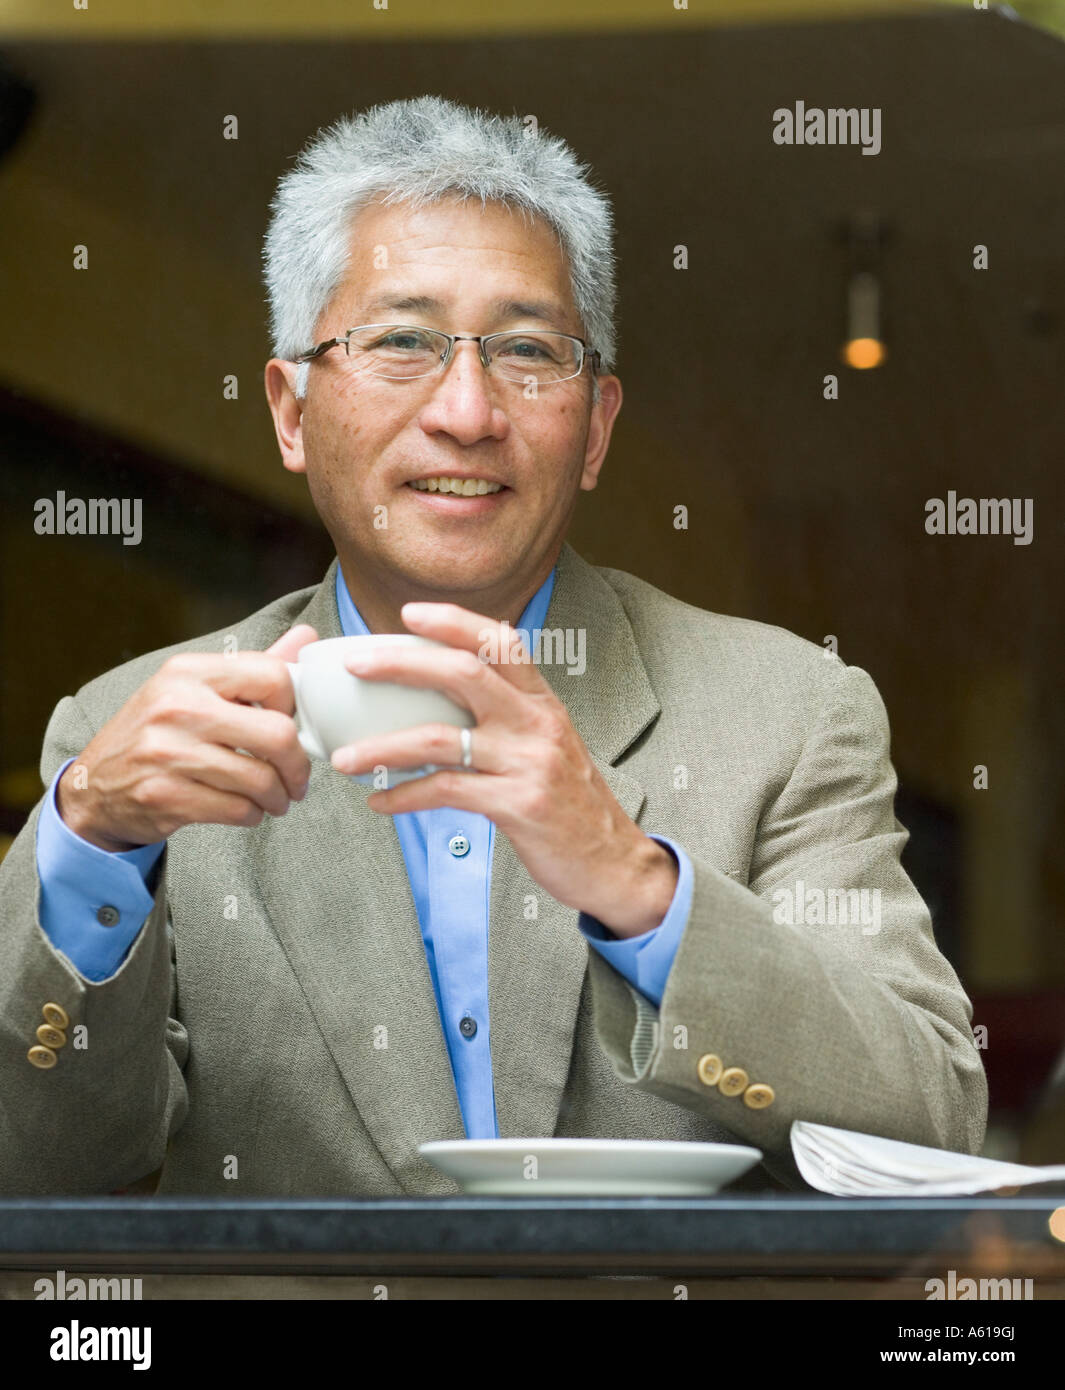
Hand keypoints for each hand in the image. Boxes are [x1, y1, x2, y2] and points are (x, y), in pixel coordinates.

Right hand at [56, 625, 318, 850]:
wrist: (94, 785)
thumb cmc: (156, 733)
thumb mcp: (192, 688)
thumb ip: (251, 668)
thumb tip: (307, 638)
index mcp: (189, 671)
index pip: (273, 675)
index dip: (293, 705)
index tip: (289, 724)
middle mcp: (177, 707)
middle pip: (277, 734)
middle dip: (298, 765)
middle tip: (297, 778)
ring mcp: (168, 753)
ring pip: (261, 780)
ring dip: (279, 797)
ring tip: (276, 799)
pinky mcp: (165, 796)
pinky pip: (237, 810)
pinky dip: (253, 815)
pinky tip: (248, 810)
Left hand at [330, 603, 677, 936]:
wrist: (612, 860)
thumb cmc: (569, 802)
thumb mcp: (547, 744)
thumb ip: (507, 716)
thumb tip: (444, 698)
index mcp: (542, 701)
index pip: (499, 641)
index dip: (453, 621)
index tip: (408, 612)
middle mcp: (536, 722)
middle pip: (463, 672)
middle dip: (401, 662)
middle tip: (355, 665)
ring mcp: (528, 762)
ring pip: (441, 738)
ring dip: (383, 746)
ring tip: (344, 757)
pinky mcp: (518, 805)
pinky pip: (446, 792)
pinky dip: (404, 796)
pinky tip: (379, 802)